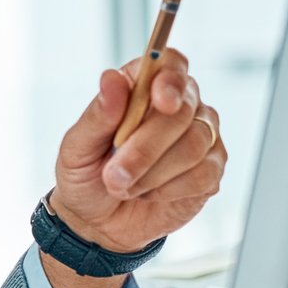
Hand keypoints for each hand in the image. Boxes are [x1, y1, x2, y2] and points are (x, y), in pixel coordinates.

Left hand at [51, 47, 226, 253]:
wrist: (95, 222)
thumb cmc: (85, 175)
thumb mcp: (77, 148)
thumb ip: (97, 115)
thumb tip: (111, 79)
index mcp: (144, 88)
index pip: (171, 65)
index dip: (170, 79)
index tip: (160, 100)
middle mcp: (180, 106)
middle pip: (182, 110)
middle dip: (146, 146)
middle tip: (114, 175)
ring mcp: (201, 137)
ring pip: (194, 144)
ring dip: (151, 172)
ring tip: (121, 186)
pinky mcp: (210, 171)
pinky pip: (201, 175)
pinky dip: (167, 189)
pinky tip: (147, 193)